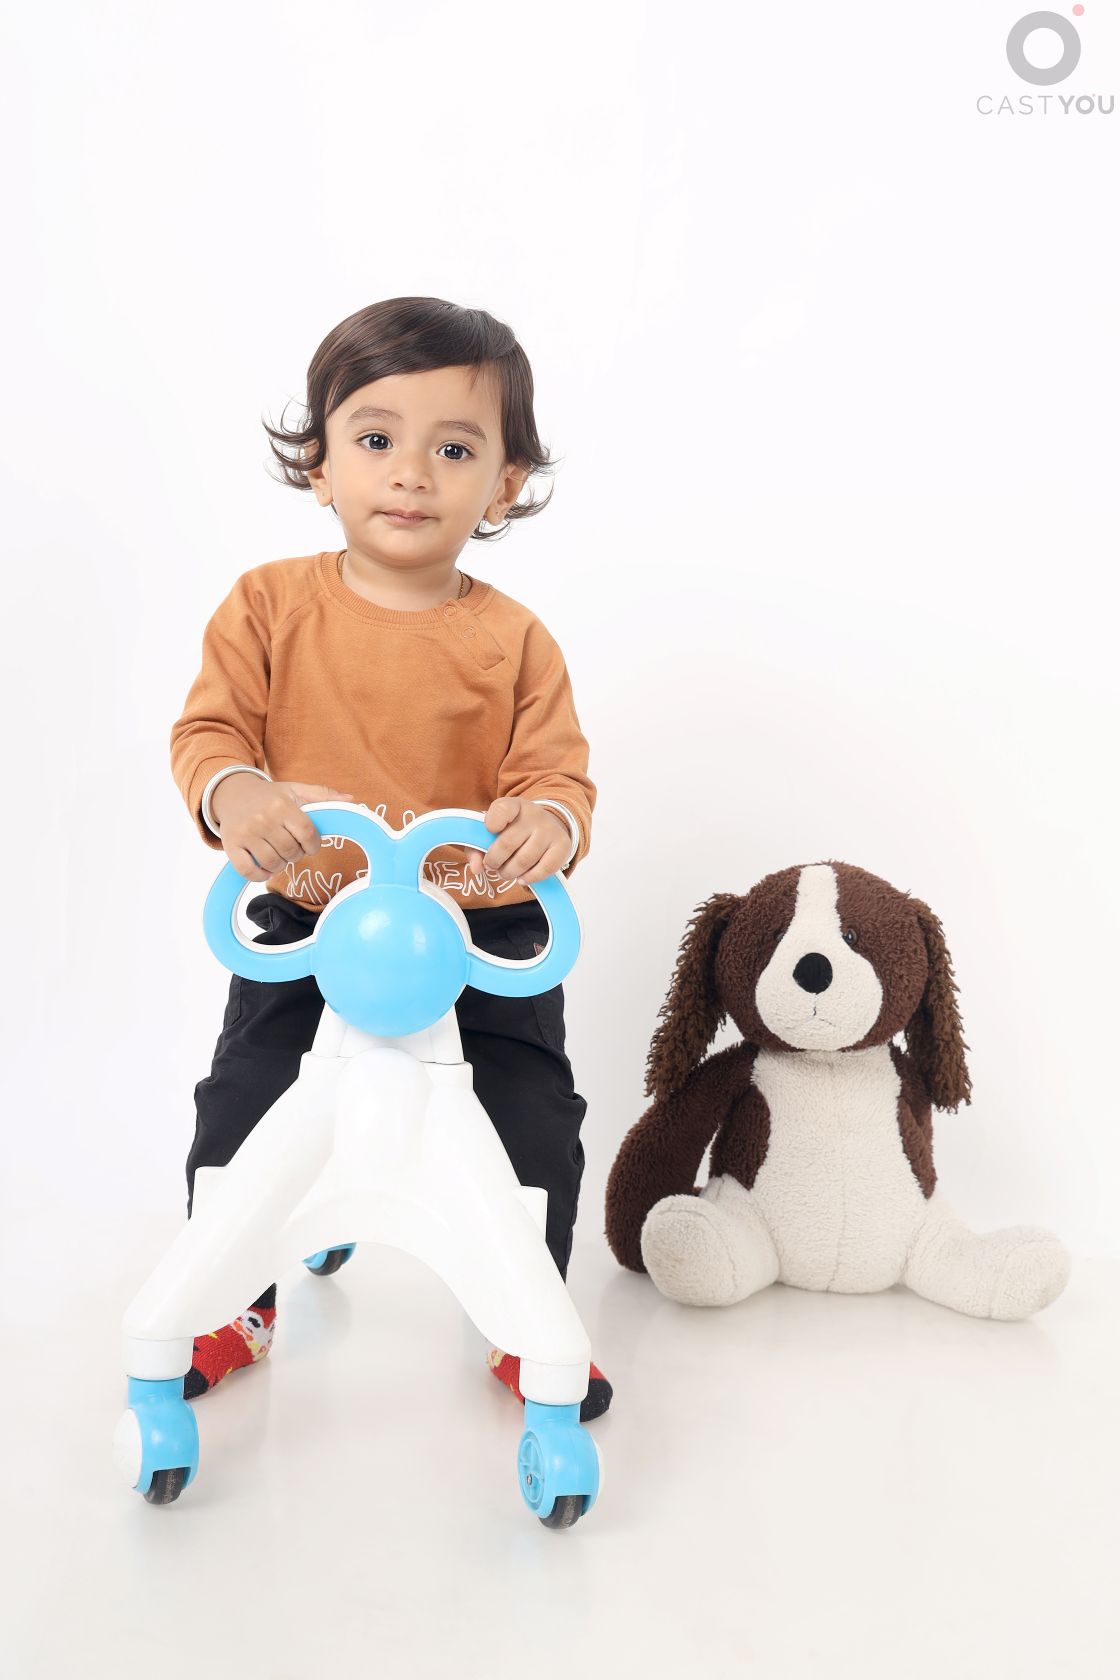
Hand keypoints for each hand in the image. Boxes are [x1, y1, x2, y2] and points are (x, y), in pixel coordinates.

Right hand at [210, 775, 355, 882]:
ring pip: (272, 864)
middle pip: (291, 852)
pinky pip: (248, 871)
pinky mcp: (231, 845)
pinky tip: (264, 866)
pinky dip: (259, 874)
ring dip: (280, 865)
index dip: (313, 844)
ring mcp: (245, 833)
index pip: (307, 833)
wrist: (232, 793)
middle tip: (291, 847)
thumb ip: (323, 795)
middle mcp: (262, 819)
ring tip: (278, 854)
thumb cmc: (270, 796)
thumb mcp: (296, 790)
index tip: (310, 844)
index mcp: (281, 805)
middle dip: (296, 854)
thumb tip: (351, 800)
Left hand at [462, 797, 569, 885]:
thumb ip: (476, 847)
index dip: (492, 824)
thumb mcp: (493, 831)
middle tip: (493, 866)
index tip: (490, 832)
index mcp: (513, 805)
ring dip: (510, 873)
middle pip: (507, 844)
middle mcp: (533, 815)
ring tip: (506, 873)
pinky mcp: (562, 845)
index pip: (501, 810)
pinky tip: (522, 879)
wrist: (547, 825)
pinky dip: (530, 878)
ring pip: (524, 860)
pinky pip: (545, 868)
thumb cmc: (513, 830)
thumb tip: (477, 868)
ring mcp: (549, 830)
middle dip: (494, 861)